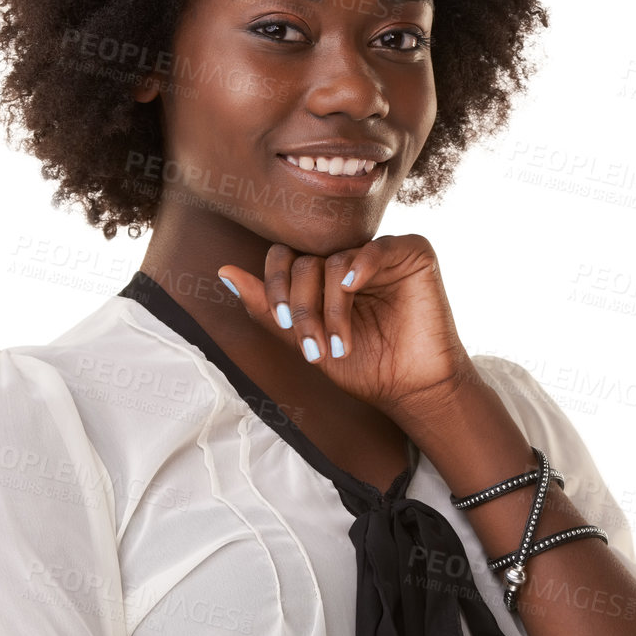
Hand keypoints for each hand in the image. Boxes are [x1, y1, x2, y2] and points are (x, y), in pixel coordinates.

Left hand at [217, 234, 473, 419]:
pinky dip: (360, 267)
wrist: (410, 387)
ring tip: (340, 344)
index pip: (284, 258)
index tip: (282, 325)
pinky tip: (354, 288)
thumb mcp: (306, 340)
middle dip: (302, 307)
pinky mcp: (412, 254)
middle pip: (304, 262)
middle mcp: (348, 258)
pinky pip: (376, 248)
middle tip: (312, 348)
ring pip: (334, 262)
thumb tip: (223, 271)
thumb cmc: (363, 366)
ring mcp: (379, 254)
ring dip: (330, 308)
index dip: (276, 287)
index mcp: (322, 274)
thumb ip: (266, 308)